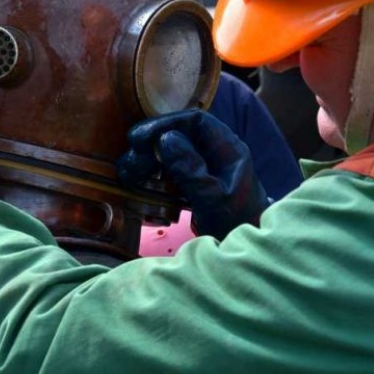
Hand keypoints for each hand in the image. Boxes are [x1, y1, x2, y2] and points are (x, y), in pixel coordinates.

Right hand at [117, 110, 268, 240]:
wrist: (245, 253)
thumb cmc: (236, 224)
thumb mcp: (213, 199)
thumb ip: (191, 169)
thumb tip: (166, 139)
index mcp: (227, 149)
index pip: (195, 121)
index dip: (166, 123)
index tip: (140, 138)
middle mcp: (215, 152)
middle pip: (179, 135)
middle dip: (151, 145)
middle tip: (129, 161)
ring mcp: (204, 167)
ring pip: (171, 152)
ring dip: (147, 159)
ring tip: (127, 173)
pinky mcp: (194, 182)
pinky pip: (170, 169)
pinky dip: (152, 173)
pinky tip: (137, 182)